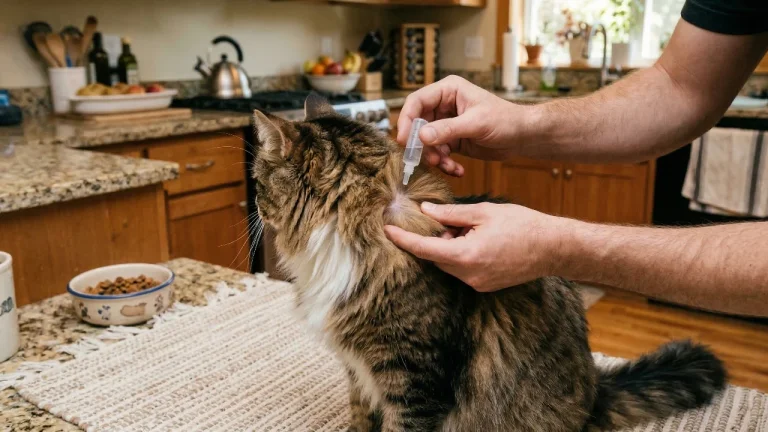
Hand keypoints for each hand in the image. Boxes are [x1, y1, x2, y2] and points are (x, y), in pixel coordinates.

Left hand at [383, 202, 564, 290]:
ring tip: (469, 228)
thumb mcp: (484, 212)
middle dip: (434, 238)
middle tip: (443, 218)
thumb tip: (425, 209)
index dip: (403, 239)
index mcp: (466, 255)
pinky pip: (463, 270)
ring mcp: (477, 284)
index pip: (423, 249)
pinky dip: (461, 254)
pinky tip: (477, 239)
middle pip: (436, 257)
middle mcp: (469, 275)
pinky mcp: (485, 286)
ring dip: (449, 246)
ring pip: (449, 263)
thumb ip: (451, 213)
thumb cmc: (522, 225)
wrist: (554, 248)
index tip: (387, 230)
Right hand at [396, 75, 526, 176]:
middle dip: (422, 145)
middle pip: (417, 124)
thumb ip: (448, 130)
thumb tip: (421, 136)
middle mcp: (444, 105)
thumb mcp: (476, 124)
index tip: (404, 141)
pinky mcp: (452, 140)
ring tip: (447, 166)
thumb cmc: (505, 120)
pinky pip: (438, 153)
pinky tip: (457, 170)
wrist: (523, 136)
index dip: (406, 120)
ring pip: (426, 142)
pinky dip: (444, 163)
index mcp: (448, 91)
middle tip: (428, 159)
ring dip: (434, 157)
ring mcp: (446, 124)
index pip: (416, 102)